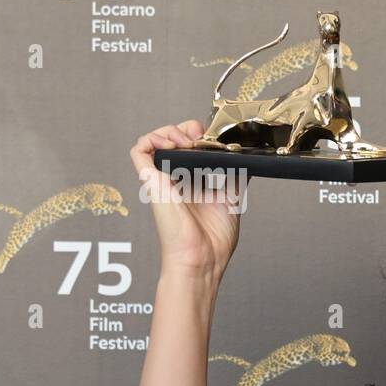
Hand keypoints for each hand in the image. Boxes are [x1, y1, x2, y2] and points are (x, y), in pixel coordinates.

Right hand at [130, 120, 241, 279]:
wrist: (202, 256)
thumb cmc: (214, 238)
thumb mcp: (233, 197)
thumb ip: (236, 175)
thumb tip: (246, 156)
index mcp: (195, 180)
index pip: (192, 145)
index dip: (203, 134)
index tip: (216, 139)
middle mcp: (177, 177)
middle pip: (174, 137)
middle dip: (189, 128)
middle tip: (202, 137)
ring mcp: (163, 178)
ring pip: (155, 139)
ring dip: (172, 131)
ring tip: (188, 142)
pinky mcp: (151, 181)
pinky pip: (139, 151)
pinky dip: (151, 139)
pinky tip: (171, 145)